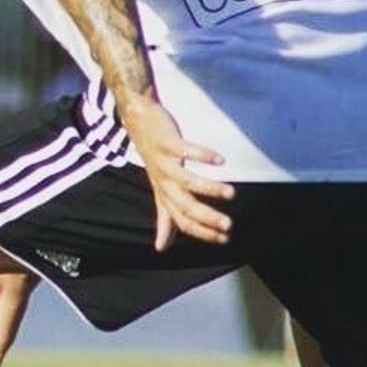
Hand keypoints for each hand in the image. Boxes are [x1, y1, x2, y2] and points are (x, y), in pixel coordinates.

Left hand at [121, 95, 232, 251]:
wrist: (136, 119)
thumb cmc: (153, 156)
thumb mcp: (158, 188)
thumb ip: (164, 217)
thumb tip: (161, 247)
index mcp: (164, 193)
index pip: (181, 220)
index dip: (201, 232)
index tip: (224, 239)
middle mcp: (163, 180)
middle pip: (184, 205)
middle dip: (206, 218)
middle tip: (228, 225)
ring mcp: (163, 161)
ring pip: (186, 180)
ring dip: (209, 188)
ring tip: (230, 193)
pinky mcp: (166, 142)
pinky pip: (184, 150)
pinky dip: (202, 154)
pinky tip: (220, 159)